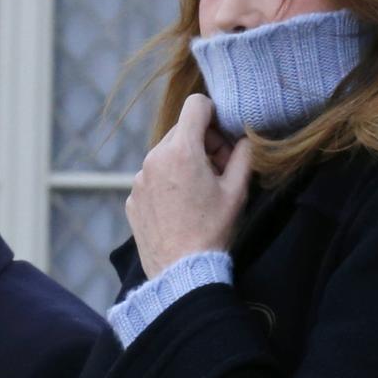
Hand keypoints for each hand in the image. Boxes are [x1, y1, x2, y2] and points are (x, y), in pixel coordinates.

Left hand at [126, 94, 252, 278]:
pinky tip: (181, 208)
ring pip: (166, 154)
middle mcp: (154, 158)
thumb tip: (245, 138)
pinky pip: (152, 178)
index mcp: (181, 150)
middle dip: (202, 144)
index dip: (214, 115)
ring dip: (184, 163)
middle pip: (181, 130)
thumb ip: (244, 155)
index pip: (196, 105)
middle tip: (218, 171)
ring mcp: (139, 179)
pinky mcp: (132, 198)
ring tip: (199, 193)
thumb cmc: (212, 231)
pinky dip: (167, 184)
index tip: (222, 138)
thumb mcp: (237, 191)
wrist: (181, 272)